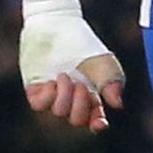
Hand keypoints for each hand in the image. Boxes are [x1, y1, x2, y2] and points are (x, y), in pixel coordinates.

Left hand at [19, 2, 124, 131]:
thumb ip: (112, 83)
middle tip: (80, 85)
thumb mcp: (103, 63)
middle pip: (77, 120)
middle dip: (80, 105)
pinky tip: (53, 81)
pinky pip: (40, 105)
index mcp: (92, 95)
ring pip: (59, 112)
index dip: (97, 125)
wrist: (58, 27)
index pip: (95, 120)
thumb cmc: (83, 44)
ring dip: (64, 96)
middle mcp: (72, 99)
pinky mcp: (36, 89)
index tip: (100, 123)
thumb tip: (116, 105)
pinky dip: (49, 95)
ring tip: (64, 76)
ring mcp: (53, 95)